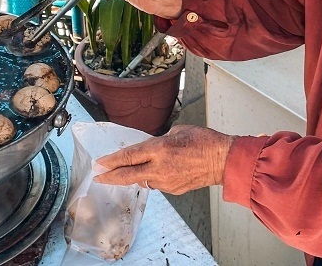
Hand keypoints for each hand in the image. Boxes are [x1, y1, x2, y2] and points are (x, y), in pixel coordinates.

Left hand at [93, 125, 234, 194]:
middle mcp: (160, 168)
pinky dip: (153, 178)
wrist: (223, 161)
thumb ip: (160, 141)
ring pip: (142, 180)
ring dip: (133, 176)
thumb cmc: (205, 142)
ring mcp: (166, 181)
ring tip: (125, 171)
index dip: (111, 161)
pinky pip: (157, 184)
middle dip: (110, 176)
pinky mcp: (174, 190)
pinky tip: (157, 172)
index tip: (99, 164)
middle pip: (128, 175)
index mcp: (160, 149)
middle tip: (97, 176)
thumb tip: (153, 149)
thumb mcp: (178, 131)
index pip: (128, 156)